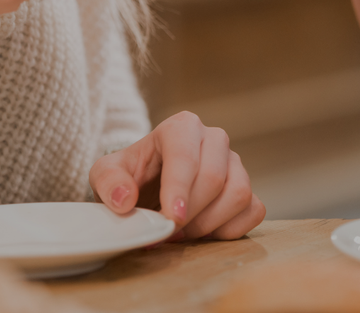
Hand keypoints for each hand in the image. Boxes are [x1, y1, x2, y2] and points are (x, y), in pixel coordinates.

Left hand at [90, 111, 265, 240]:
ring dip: (209, 224)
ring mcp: (234, 163)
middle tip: (166, 231)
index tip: (170, 217)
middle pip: (213, 177)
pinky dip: (230, 229)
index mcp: (181, 127)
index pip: (186, 155)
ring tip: (182, 232)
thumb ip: (109, 181)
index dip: (179, 188)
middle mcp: (213, 138)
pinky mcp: (247, 187)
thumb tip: (125, 199)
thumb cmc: (130, 175)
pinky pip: (254, 210)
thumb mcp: (106, 173)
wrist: (148, 185)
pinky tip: (205, 233)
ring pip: (238, 194)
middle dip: (190, 213)